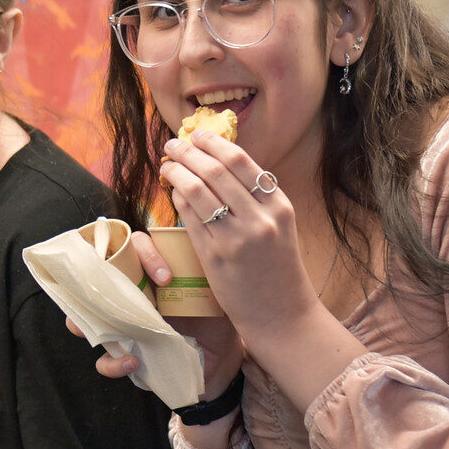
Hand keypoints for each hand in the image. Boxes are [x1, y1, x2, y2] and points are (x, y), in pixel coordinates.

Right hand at [67, 234, 245, 393]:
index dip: (145, 256)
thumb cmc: (216, 320)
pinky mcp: (125, 356)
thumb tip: (207, 243)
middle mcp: (130, 297)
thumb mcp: (212, 292)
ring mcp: (122, 327)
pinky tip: (134, 362)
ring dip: (83, 324)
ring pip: (84, 320)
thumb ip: (203, 269)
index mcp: (149, 274)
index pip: (134, 248)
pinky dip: (113, 362)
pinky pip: (105, 360)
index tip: (166, 278)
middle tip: (112, 293)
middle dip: (89, 283)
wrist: (223, 362)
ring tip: (107, 331)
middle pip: (95, 279)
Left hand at [160, 130, 321, 335]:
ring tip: (167, 165)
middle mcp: (260, 218)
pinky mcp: (215, 256)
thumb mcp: (278, 225)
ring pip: (197, 190)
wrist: (281, 312)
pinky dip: (178, 199)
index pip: (241, 161)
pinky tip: (172, 192)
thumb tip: (217, 165)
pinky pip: (190, 217)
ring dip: (177, 172)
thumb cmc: (276, 267)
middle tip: (172, 145)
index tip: (196, 135)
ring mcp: (237, 237)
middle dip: (188, 152)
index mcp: (278, 205)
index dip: (213, 143)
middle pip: (215, 171)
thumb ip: (255, 198)